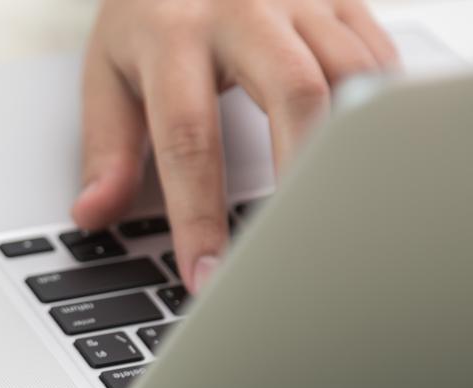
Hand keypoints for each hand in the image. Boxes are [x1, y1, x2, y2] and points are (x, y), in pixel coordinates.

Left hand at [73, 0, 397, 292]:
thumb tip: (94, 214)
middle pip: (294, 93)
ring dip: (349, 146)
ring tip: (340, 214)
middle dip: (302, 175)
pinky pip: (377, 55)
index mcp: (173, 33)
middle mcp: (241, 7)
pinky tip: (368, 158)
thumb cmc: (149, 12)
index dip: (199, 216)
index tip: (207, 275)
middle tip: (297, 245)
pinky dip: (378, 109)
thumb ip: (106, 146)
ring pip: (350, 71)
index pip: (188, 138)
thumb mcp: (108, 71)